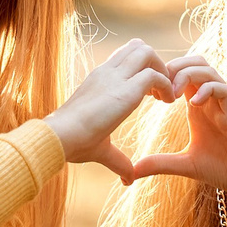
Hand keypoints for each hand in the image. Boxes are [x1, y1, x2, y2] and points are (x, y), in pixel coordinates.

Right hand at [47, 39, 173, 181]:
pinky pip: (155, 75)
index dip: (143, 69)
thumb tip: (128, 180)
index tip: (151, 94)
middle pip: (138, 46)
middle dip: (157, 64)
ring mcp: (115, 78)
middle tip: (161, 92)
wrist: (59, 138)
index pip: (125, 56)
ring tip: (165, 96)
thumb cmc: (73, 144)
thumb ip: (118, 161)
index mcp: (100, 80)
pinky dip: (166, 86)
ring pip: (147, 52)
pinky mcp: (125, 90)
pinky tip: (167, 104)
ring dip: (163, 70)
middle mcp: (107, 73)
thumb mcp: (100, 149)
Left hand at [127, 56, 226, 190]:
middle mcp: (210, 98)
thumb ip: (160, 163)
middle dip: (173, 67)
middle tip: (160, 86)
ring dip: (187, 74)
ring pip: (207, 69)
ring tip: (174, 93)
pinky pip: (222, 87)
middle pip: (193, 62)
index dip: (164, 76)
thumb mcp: (184, 165)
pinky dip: (206, 89)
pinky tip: (194, 103)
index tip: (150, 93)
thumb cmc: (222, 167)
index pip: (181, 73)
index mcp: (197, 104)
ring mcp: (223, 102)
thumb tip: (134, 171)